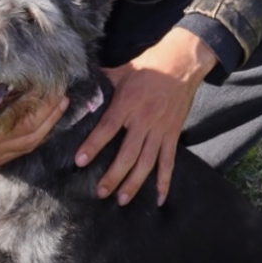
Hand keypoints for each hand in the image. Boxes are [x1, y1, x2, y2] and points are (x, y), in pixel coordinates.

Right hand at [0, 76, 68, 166]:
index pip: (22, 116)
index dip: (42, 103)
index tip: (55, 86)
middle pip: (31, 133)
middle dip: (51, 114)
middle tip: (64, 95)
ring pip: (28, 144)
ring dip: (48, 125)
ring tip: (60, 105)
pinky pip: (20, 150)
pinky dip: (36, 137)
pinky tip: (46, 122)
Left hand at [74, 27, 216, 205]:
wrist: (181, 63)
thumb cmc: (148, 66)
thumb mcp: (122, 71)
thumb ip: (101, 82)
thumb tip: (80, 87)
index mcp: (127, 104)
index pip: (107, 128)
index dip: (93, 145)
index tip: (80, 161)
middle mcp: (143, 120)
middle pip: (127, 154)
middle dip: (113, 175)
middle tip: (100, 192)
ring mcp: (160, 130)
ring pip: (146, 163)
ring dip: (134, 183)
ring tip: (121, 199)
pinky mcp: (173, 134)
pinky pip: (169, 162)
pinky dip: (164, 181)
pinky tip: (159, 198)